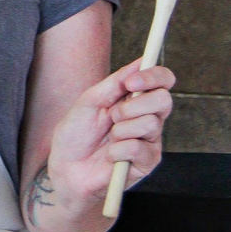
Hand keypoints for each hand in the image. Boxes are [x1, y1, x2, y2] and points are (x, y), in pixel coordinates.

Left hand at [48, 59, 174, 213]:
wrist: (67, 169)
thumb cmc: (76, 135)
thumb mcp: (89, 102)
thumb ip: (114, 83)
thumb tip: (139, 62)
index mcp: (135, 99)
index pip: (161, 80)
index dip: (153, 76)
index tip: (131, 82)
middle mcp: (148, 117)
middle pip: (164, 99)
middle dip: (134, 105)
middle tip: (113, 115)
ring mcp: (150, 140)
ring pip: (150, 123)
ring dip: (121, 129)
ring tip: (108, 138)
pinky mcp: (148, 162)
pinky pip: (139, 147)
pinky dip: (118, 150)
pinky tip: (110, 156)